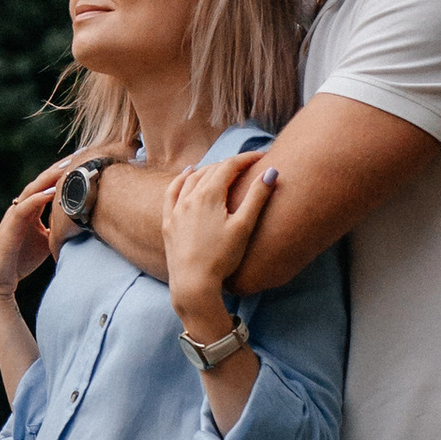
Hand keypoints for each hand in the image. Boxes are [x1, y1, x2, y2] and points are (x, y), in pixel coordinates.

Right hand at [0, 166, 65, 314]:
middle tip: (79, 154)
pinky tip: (52, 191)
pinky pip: (25, 207)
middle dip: (59, 168)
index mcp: (30, 209)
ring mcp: (15, 213)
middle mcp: (22, 206)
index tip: (83, 163)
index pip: (48, 186)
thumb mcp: (45, 241)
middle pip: (42, 181)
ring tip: (67, 167)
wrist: (0, 278)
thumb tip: (79, 226)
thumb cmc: (20, 260)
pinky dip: (38, 198)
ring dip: (50, 177)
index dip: (64, 174)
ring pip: (32, 189)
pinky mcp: (11, 225)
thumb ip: (57, 229)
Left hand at [163, 152, 279, 348]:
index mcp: (209, 195)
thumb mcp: (243, 227)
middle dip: (231, 164)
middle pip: (212, 170)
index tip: (262, 156)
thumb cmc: (221, 257)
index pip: (230, 166)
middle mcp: (190, 197)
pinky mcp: (169, 222)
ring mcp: (177, 209)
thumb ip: (257, 197)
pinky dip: (182, 179)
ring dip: (209, 170)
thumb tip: (271, 172)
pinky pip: (173, 191)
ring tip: (223, 168)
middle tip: (248, 165)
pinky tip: (188, 174)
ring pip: (192, 179)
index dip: (247, 158)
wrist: (193, 283)